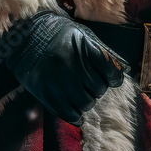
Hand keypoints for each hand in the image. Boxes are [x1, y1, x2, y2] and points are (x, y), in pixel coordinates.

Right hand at [0, 10, 128, 125]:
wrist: (25, 35)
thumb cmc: (59, 34)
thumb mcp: (82, 35)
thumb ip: (102, 52)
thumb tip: (124, 69)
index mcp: (85, 48)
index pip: (112, 72)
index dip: (114, 78)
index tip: (111, 79)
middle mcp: (74, 65)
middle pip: (99, 89)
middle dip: (97, 88)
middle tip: (88, 83)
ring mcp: (59, 80)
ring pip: (86, 103)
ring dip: (86, 101)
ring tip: (79, 93)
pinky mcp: (46, 93)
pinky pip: (69, 113)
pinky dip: (75, 115)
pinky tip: (74, 109)